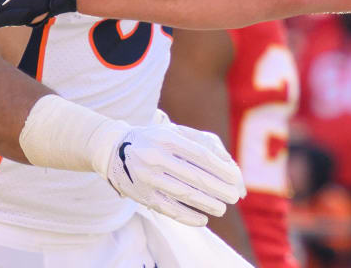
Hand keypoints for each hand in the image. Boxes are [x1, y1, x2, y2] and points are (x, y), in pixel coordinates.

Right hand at [96, 120, 245, 226]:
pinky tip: (203, 219)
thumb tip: (228, 162)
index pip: (201, 155)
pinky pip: (168, 209)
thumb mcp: (175, 132)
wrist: (115, 149)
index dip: (221, 169)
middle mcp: (156, 157)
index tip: (235, 178)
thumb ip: (202, 143)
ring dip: (206, 204)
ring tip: (222, 209)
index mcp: (168, 138)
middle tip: (233, 197)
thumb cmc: (155, 139)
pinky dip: (187, 216)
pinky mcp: (142, 195)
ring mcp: (148, 177)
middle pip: (194, 177)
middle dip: (218, 189)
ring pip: (183, 194)